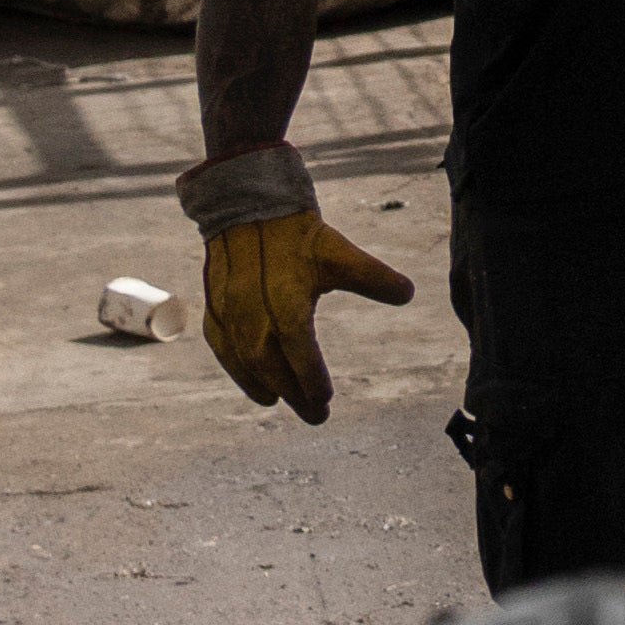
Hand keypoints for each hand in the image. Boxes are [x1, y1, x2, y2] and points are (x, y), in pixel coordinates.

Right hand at [202, 213, 415, 421]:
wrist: (249, 210)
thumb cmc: (299, 236)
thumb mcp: (341, 253)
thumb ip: (373, 276)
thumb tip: (408, 294)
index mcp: (284, 296)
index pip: (297, 345)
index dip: (310, 374)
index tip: (326, 398)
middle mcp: (251, 308)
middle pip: (271, 363)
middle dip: (293, 392)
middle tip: (317, 415)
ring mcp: (229, 310)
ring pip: (245, 360)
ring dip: (265, 386)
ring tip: (287, 404)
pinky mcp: (215, 309)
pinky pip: (224, 349)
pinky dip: (239, 373)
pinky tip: (258, 389)